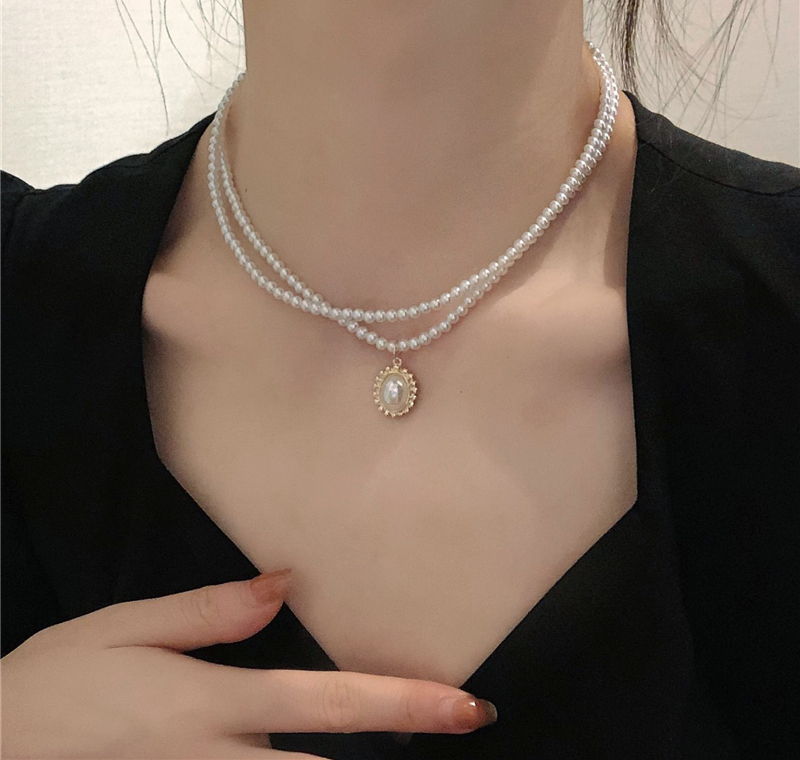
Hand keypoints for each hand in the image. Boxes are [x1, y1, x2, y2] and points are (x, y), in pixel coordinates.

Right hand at [0, 569, 497, 757]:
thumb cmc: (51, 685)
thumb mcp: (125, 628)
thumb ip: (210, 612)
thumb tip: (284, 585)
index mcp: (210, 702)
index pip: (328, 702)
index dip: (405, 704)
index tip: (467, 705)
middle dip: (402, 751)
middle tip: (464, 725)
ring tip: (412, 748)